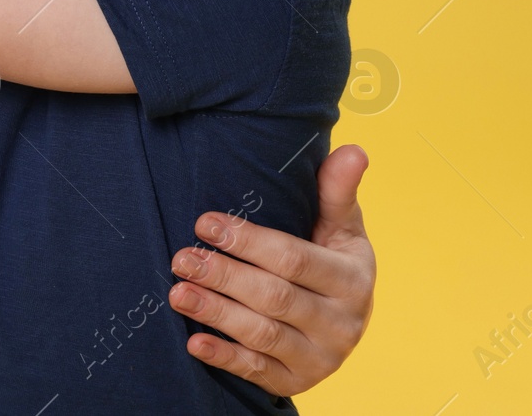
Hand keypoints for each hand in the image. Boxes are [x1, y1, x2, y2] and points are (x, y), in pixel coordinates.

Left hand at [166, 144, 375, 394]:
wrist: (344, 321)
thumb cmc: (332, 261)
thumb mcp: (341, 227)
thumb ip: (337, 191)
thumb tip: (354, 150)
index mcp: (351, 279)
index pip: (293, 259)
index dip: (248, 241)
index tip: (204, 222)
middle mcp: (342, 323)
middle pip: (274, 297)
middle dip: (223, 276)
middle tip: (180, 257)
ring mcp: (321, 357)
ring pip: (262, 334)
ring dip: (216, 313)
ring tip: (177, 292)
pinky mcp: (297, 381)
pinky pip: (258, 371)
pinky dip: (225, 357)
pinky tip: (194, 342)